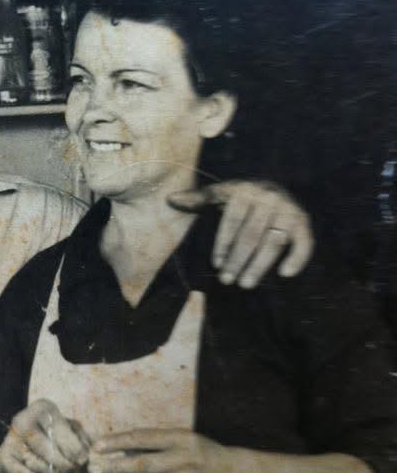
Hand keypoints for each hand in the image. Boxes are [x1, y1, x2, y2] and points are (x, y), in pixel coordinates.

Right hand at [0, 399, 89, 472]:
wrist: (23, 446)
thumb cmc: (54, 435)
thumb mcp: (70, 430)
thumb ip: (81, 440)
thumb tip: (87, 457)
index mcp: (42, 408)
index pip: (61, 432)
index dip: (74, 449)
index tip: (84, 460)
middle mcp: (23, 420)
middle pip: (49, 450)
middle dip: (66, 465)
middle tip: (77, 472)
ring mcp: (11, 439)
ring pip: (39, 465)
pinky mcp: (5, 458)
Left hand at [87, 428, 224, 472]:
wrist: (223, 471)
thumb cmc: (192, 447)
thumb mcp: (176, 435)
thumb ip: (150, 440)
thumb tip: (116, 445)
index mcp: (179, 438)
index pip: (143, 438)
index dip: (118, 442)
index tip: (98, 445)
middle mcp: (182, 460)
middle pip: (142, 464)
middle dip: (114, 466)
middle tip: (93, 466)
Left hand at [168, 180, 312, 287]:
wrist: (277, 188)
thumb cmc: (241, 197)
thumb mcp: (220, 194)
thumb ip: (198, 199)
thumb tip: (170, 200)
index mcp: (245, 190)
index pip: (232, 220)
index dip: (223, 243)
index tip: (215, 265)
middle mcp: (268, 197)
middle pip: (251, 235)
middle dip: (238, 260)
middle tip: (227, 281)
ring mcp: (288, 209)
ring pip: (273, 242)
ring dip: (260, 265)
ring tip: (246, 284)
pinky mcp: (303, 222)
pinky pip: (304, 243)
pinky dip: (298, 258)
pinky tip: (285, 274)